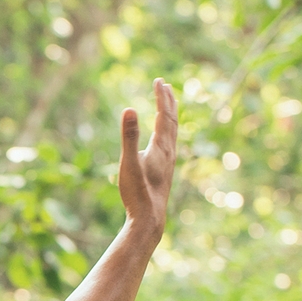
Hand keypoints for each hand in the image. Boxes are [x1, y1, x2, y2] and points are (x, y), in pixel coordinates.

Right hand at [117, 79, 177, 241]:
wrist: (149, 220)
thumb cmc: (137, 193)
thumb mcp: (128, 163)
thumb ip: (128, 136)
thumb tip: (128, 108)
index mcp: (161, 147)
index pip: (163, 115)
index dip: (161, 97)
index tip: (159, 81)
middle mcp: (168, 152)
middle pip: (172, 121)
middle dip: (169, 102)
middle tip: (165, 85)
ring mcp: (168, 162)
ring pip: (173, 133)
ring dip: (170, 116)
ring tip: (168, 106)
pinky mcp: (165, 172)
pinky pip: (170, 145)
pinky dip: (167, 133)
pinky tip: (163, 138)